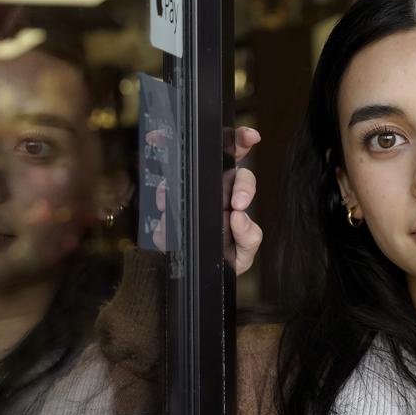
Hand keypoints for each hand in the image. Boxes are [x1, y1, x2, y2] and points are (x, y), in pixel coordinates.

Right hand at [150, 126, 261, 276]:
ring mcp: (189, 199)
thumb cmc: (227, 258)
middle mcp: (212, 191)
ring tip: (178, 197)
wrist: (202, 277)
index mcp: (234, 195)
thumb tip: (239, 217)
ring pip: (184, 178)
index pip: (240, 168)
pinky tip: (165, 209)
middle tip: (233, 200)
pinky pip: (165, 200)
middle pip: (212, 163)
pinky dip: (164, 202)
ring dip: (180, 183)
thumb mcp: (243, 252)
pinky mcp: (170, 212)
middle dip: (212, 163)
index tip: (251, 137)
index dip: (243, 143)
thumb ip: (248, 236)